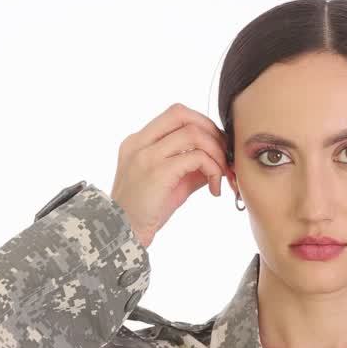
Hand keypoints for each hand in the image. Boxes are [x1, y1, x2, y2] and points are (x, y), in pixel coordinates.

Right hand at [109, 103, 230, 248]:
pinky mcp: (158, 172)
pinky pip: (196, 158)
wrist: (122, 233)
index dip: (202, 124)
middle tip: (224, 156)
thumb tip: (219, 160)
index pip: (176, 114)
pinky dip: (213, 170)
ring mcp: (147, 155)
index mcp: (138, 141)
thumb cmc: (144, 212)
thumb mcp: (167, 182)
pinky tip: (214, 189)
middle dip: (212, 132)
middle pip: (183, 114)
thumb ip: (189, 166)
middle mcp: (139, 142)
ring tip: (221, 175)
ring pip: (193, 134)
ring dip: (216, 153)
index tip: (216, 146)